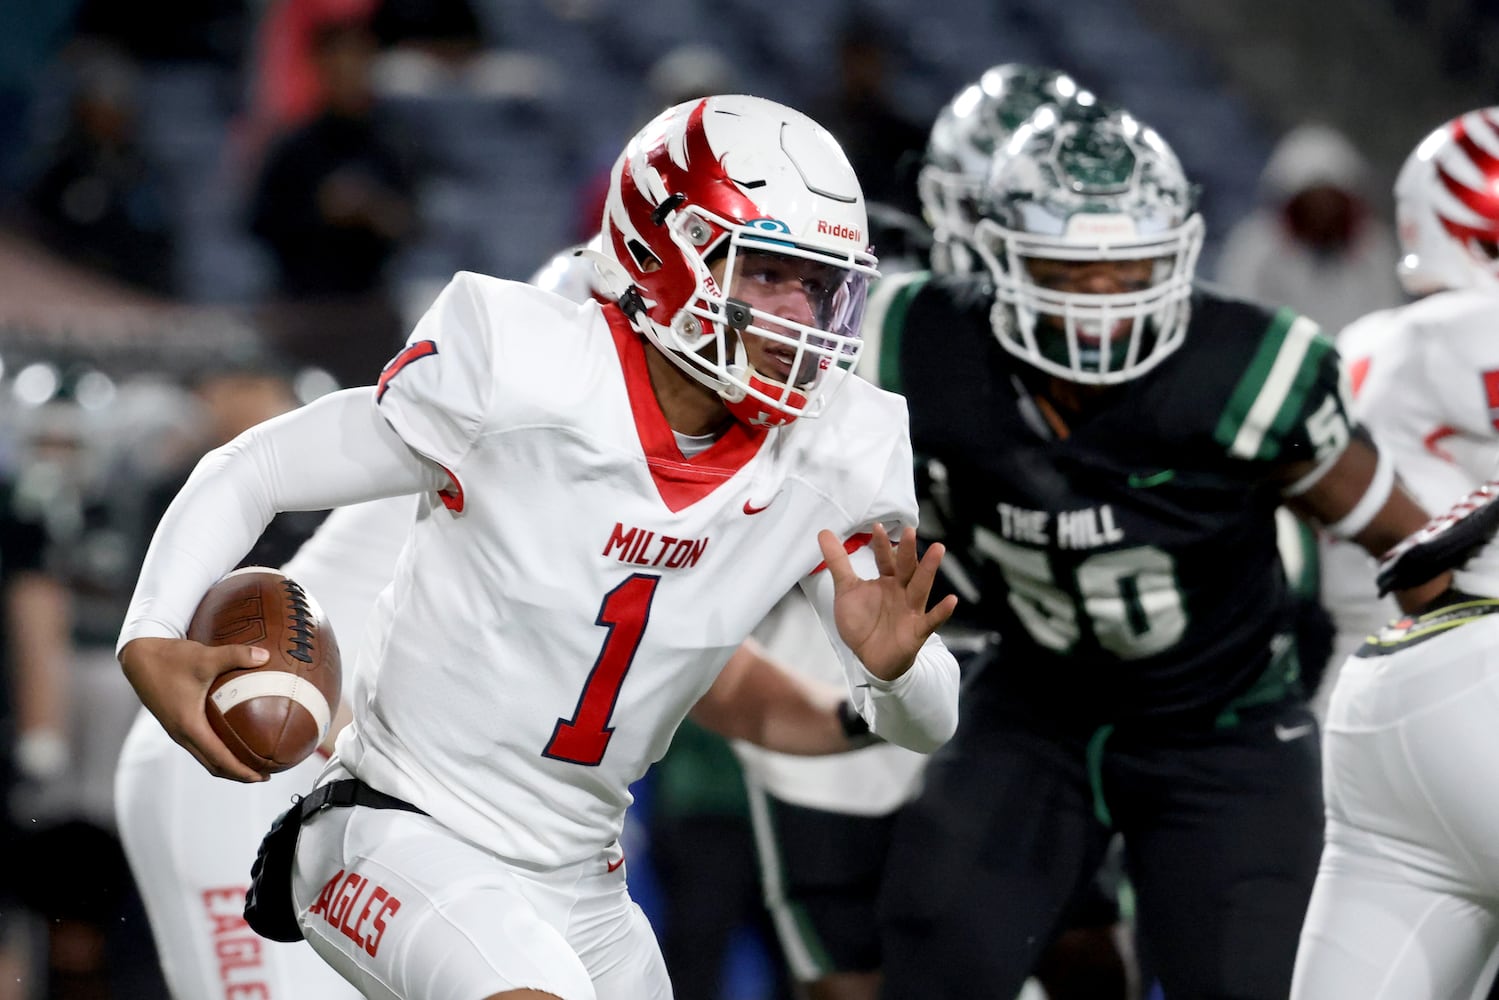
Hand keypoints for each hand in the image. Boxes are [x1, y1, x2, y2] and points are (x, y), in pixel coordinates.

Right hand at [118, 637, 269, 781]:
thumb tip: (266, 656)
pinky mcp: (175, 721)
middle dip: (239, 773)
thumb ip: (236, 655)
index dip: (242, 771)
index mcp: (189, 725)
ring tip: (254, 761)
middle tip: (266, 775)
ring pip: (205, 756)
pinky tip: (235, 737)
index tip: (264, 778)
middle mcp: (181, 733)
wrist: (138, 656)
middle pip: (213, 765)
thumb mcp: (205, 656)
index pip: (220, 758)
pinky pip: (200, 744)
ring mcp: (176, 729)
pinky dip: (218, 750)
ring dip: (228, 763)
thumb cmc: (170, 658)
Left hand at [817, 524, 957, 681]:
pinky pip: (931, 621)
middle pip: (906, 568)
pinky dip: (941, 612)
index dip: (881, 545)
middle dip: (907, 551)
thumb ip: (838, 562)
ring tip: (938, 550)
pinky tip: (952, 600)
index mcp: (888, 580)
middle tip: (909, 531)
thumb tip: (824, 532)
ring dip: (929, 570)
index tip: (877, 527)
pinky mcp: (917, 631)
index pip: (886, 559)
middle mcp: (902, 591)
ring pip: (921, 587)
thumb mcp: (846, 590)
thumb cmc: (863, 622)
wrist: (870, 658)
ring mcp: (911, 610)